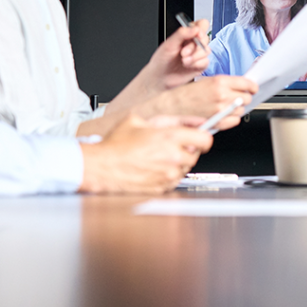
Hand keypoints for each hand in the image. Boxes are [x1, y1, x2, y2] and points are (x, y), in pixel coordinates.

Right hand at [78, 114, 212, 193]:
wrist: (101, 166)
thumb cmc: (116, 144)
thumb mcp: (141, 120)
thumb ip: (173, 119)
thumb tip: (195, 121)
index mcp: (170, 137)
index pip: (205, 139)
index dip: (203, 138)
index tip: (199, 138)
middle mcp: (172, 157)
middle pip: (196, 154)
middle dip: (187, 150)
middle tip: (171, 146)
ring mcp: (168, 174)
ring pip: (186, 168)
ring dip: (178, 162)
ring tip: (158, 157)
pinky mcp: (162, 187)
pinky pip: (175, 180)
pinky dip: (169, 174)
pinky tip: (154, 167)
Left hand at [143, 19, 210, 91]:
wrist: (160, 79)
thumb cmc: (161, 61)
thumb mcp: (169, 45)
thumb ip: (182, 34)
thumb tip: (195, 28)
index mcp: (187, 35)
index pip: (201, 25)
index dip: (201, 29)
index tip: (196, 35)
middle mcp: (194, 43)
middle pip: (205, 38)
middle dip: (194, 46)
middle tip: (183, 52)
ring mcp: (198, 54)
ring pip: (206, 50)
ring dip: (195, 56)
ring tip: (184, 61)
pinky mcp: (200, 65)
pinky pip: (206, 62)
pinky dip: (197, 64)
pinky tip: (188, 66)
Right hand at [150, 75, 256, 132]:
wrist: (172, 107)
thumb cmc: (186, 94)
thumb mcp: (207, 81)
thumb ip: (226, 83)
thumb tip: (242, 86)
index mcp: (220, 82)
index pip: (247, 84)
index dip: (251, 86)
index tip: (252, 87)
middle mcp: (222, 95)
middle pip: (247, 97)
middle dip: (244, 97)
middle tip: (237, 96)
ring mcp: (220, 110)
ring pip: (242, 110)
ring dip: (237, 108)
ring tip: (226, 105)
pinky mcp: (217, 122)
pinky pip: (234, 121)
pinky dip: (232, 118)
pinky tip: (224, 114)